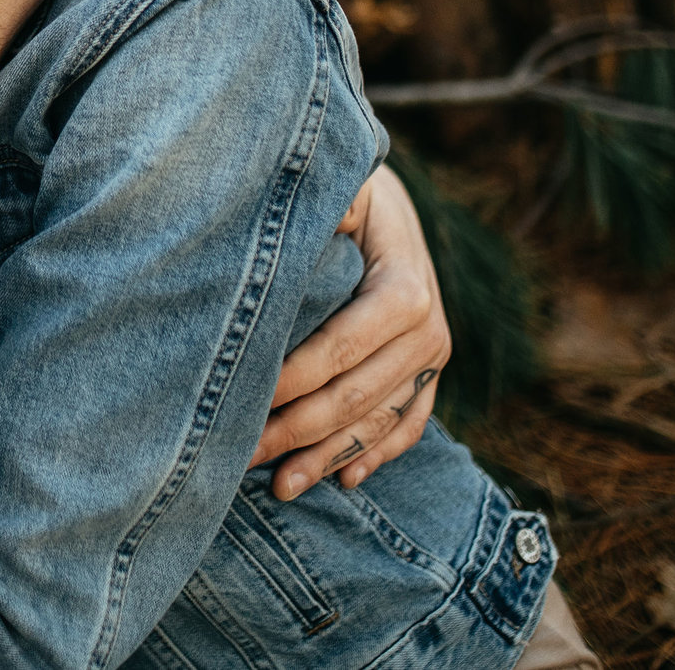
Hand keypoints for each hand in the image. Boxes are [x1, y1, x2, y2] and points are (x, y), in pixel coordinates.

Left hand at [253, 166, 450, 498]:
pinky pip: (408, 423)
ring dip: (328, 456)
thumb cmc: (347, 191)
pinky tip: (342, 479)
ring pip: (378, 420)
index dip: (293, 378)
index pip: (342, 346)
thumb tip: (298, 222)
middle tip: (241, 454)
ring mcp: (433, 356)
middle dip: (297, 429)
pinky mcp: (430, 371)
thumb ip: (323, 207)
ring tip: (280, 487)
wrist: (389, 197)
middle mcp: (428, 328)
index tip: (242, 399)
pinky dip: (375, 453)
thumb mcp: (339, 188)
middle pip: (356, 394)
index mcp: (405, 286)